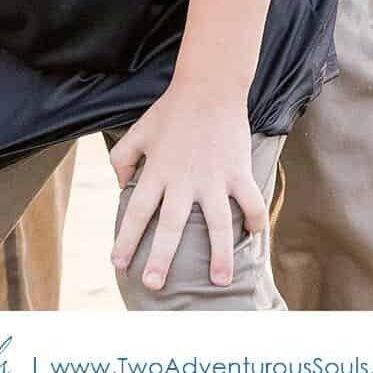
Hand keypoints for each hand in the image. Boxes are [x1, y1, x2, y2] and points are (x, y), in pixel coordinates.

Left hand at [110, 79, 264, 290]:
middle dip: (161, 258)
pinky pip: (251, 203)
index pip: (137, 212)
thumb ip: (122, 158)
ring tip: (218, 281)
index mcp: (157, 172)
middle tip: (152, 284)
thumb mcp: (138, 131)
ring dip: (218, 255)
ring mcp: (214, 178)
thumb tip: (120, 185)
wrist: (208, 88)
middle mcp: (183, 180)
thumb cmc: (170, 111)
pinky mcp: (239, 172)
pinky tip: (253, 237)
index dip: (127, 239)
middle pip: (171, 226)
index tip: (118, 263)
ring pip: (216, 224)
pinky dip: (254, 221)